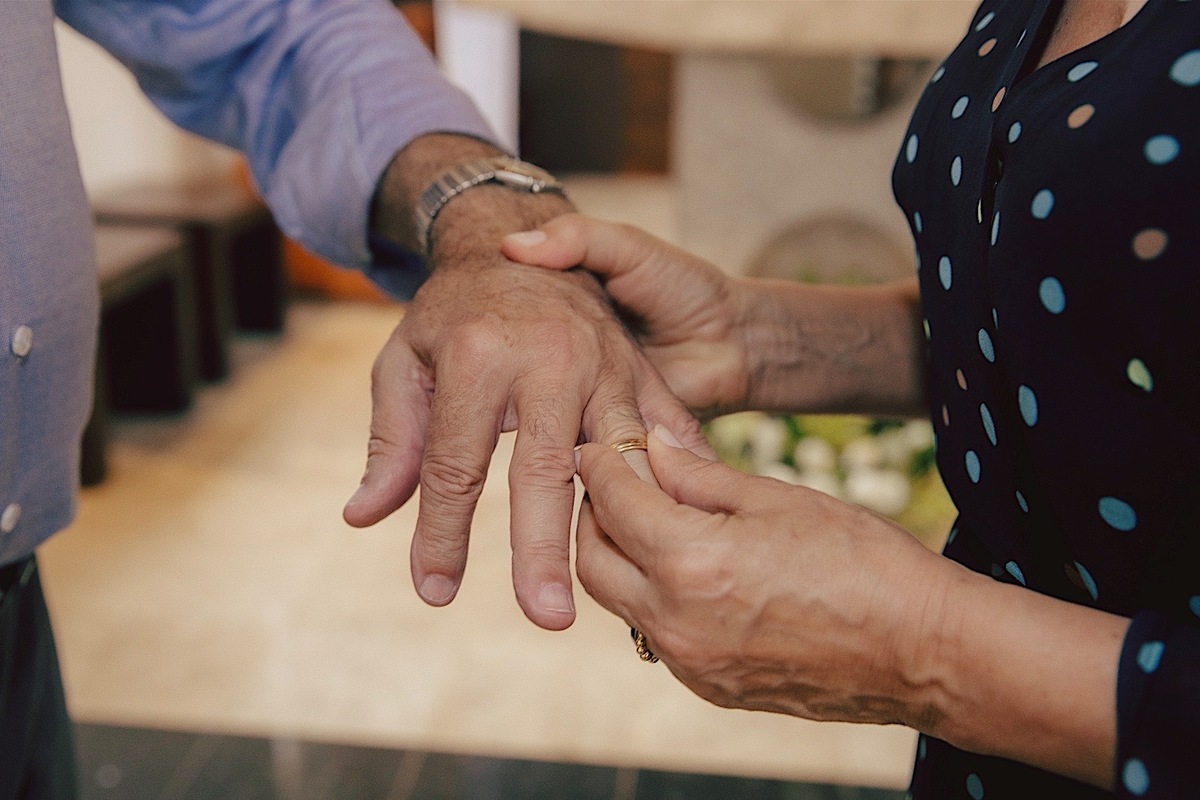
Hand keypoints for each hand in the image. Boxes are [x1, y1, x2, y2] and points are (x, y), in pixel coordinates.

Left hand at [343, 153, 710, 630]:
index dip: (442, 535)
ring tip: (617, 587)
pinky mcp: (637, 367)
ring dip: (617, 524)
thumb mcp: (404, 362)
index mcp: (476, 358)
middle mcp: (545, 360)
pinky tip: (688, 521)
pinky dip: (678, 474)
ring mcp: (602, 363)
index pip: (454, 467)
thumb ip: (392, 441)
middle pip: (542, 470)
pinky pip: (665, 427)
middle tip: (546, 617)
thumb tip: (365, 518)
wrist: (512, 242)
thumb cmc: (452, 314)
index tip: (433, 592)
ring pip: (613, 456)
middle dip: (542, 550)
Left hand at [574, 425, 954, 725]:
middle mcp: (675, 620)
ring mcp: (690, 663)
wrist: (924, 651)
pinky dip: (655, 598)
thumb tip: (651, 448)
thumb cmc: (863, 562)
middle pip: (593, 560)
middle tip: (613, 485)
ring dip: (620, 559)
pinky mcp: (711, 687)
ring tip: (651, 524)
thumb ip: (699, 475)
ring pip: (621, 602)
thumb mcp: (778, 498)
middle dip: (591, 516)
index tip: (595, 445)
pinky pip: (657, 635)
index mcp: (691, 562)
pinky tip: (690, 573)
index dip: (599, 465)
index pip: (613, 502)